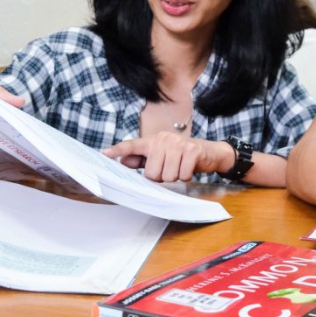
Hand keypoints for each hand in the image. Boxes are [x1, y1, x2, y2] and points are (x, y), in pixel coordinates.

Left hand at [103, 133, 234, 181]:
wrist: (210, 152)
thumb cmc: (182, 155)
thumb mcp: (162, 156)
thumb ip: (143, 159)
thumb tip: (124, 162)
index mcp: (154, 140)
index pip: (133, 145)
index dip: (118, 150)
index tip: (104, 154)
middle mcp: (164, 139)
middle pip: (152, 172)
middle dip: (162, 176)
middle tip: (171, 168)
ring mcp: (179, 144)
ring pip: (167, 176)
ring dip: (175, 177)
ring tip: (181, 167)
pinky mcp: (192, 151)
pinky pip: (182, 175)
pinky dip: (186, 176)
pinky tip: (190, 168)